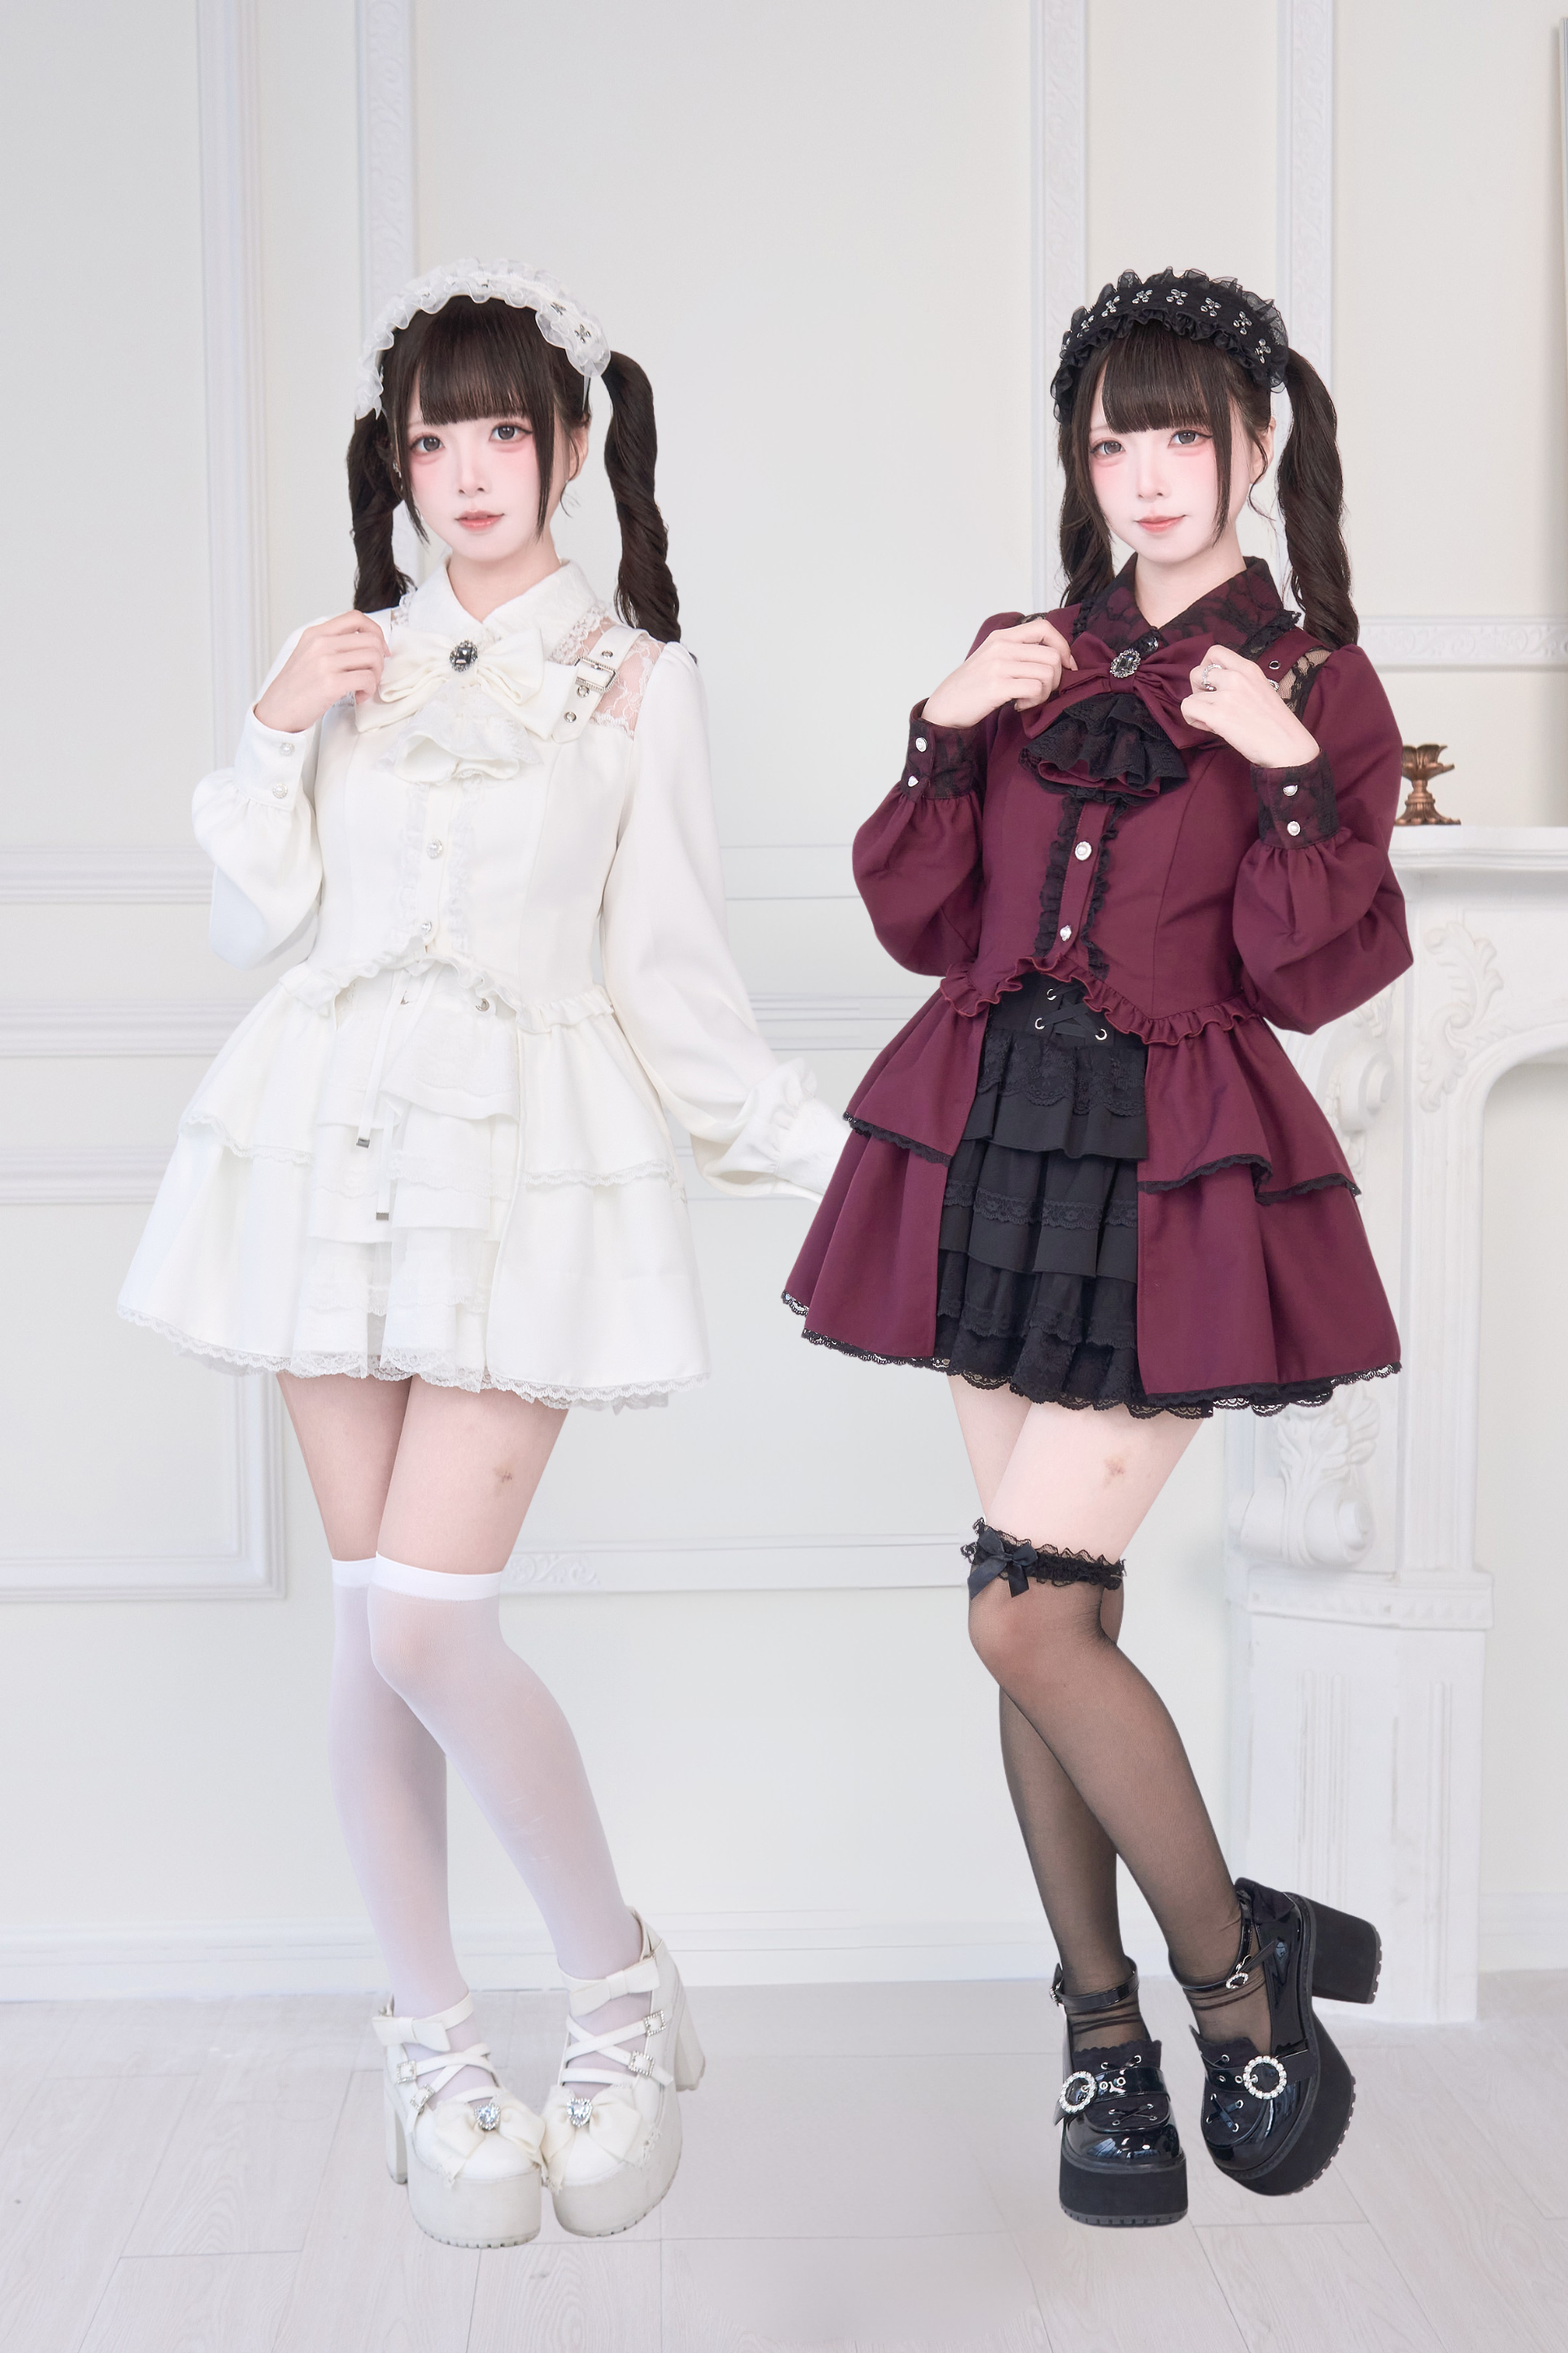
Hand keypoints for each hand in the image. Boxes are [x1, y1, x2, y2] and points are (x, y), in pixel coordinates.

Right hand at [253, 613, 387, 732]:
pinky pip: (367, 679)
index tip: (379, 649)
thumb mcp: (308, 654)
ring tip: (364, 687)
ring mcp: (325, 662)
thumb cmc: (295, 687)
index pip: (356, 618)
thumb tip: (367, 644)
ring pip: (373, 658)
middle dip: (380, 660)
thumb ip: (332, 644)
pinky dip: (369, 690)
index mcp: (316, 633)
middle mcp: (320, 643)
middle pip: (371, 639)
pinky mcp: (331, 683)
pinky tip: (358, 697)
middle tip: (371, 675)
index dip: (375, 632)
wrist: (276, 711)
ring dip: (376, 676)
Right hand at [922, 617, 1076, 728]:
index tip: (1066, 666)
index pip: (1045, 627)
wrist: (944, 707)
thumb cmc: (972, 687)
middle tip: (1042, 691)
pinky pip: (1035, 689)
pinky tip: (1019, 705)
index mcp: (1002, 637)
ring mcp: (998, 665)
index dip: (1063, 646)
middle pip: (1052, 655)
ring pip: (1048, 673)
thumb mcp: (993, 659)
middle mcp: (1001, 647)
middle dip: (1057, 678)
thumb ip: (1018, 652)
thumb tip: (1056, 658)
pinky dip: (1034, 702)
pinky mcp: (997, 686)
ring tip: (1028, 699)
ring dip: (1045, 692)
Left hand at [1179, 644, 1318, 767]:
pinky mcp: (1218, 716)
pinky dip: (1193, 719)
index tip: (1212, 683)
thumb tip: (1213, 687)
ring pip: (1192, 695)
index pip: (1215, 652)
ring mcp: (1227, 696)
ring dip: (1198, 710)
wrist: (1288, 746)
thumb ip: (1239, 683)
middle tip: (1209, 703)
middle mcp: (1236, 678)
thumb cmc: (1276, 724)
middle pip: (1197, 672)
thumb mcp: (1261, 689)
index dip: (1206, 667)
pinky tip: (1209, 727)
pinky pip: (1188, 709)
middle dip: (1197, 689)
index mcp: (1248, 669)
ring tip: (1214, 721)